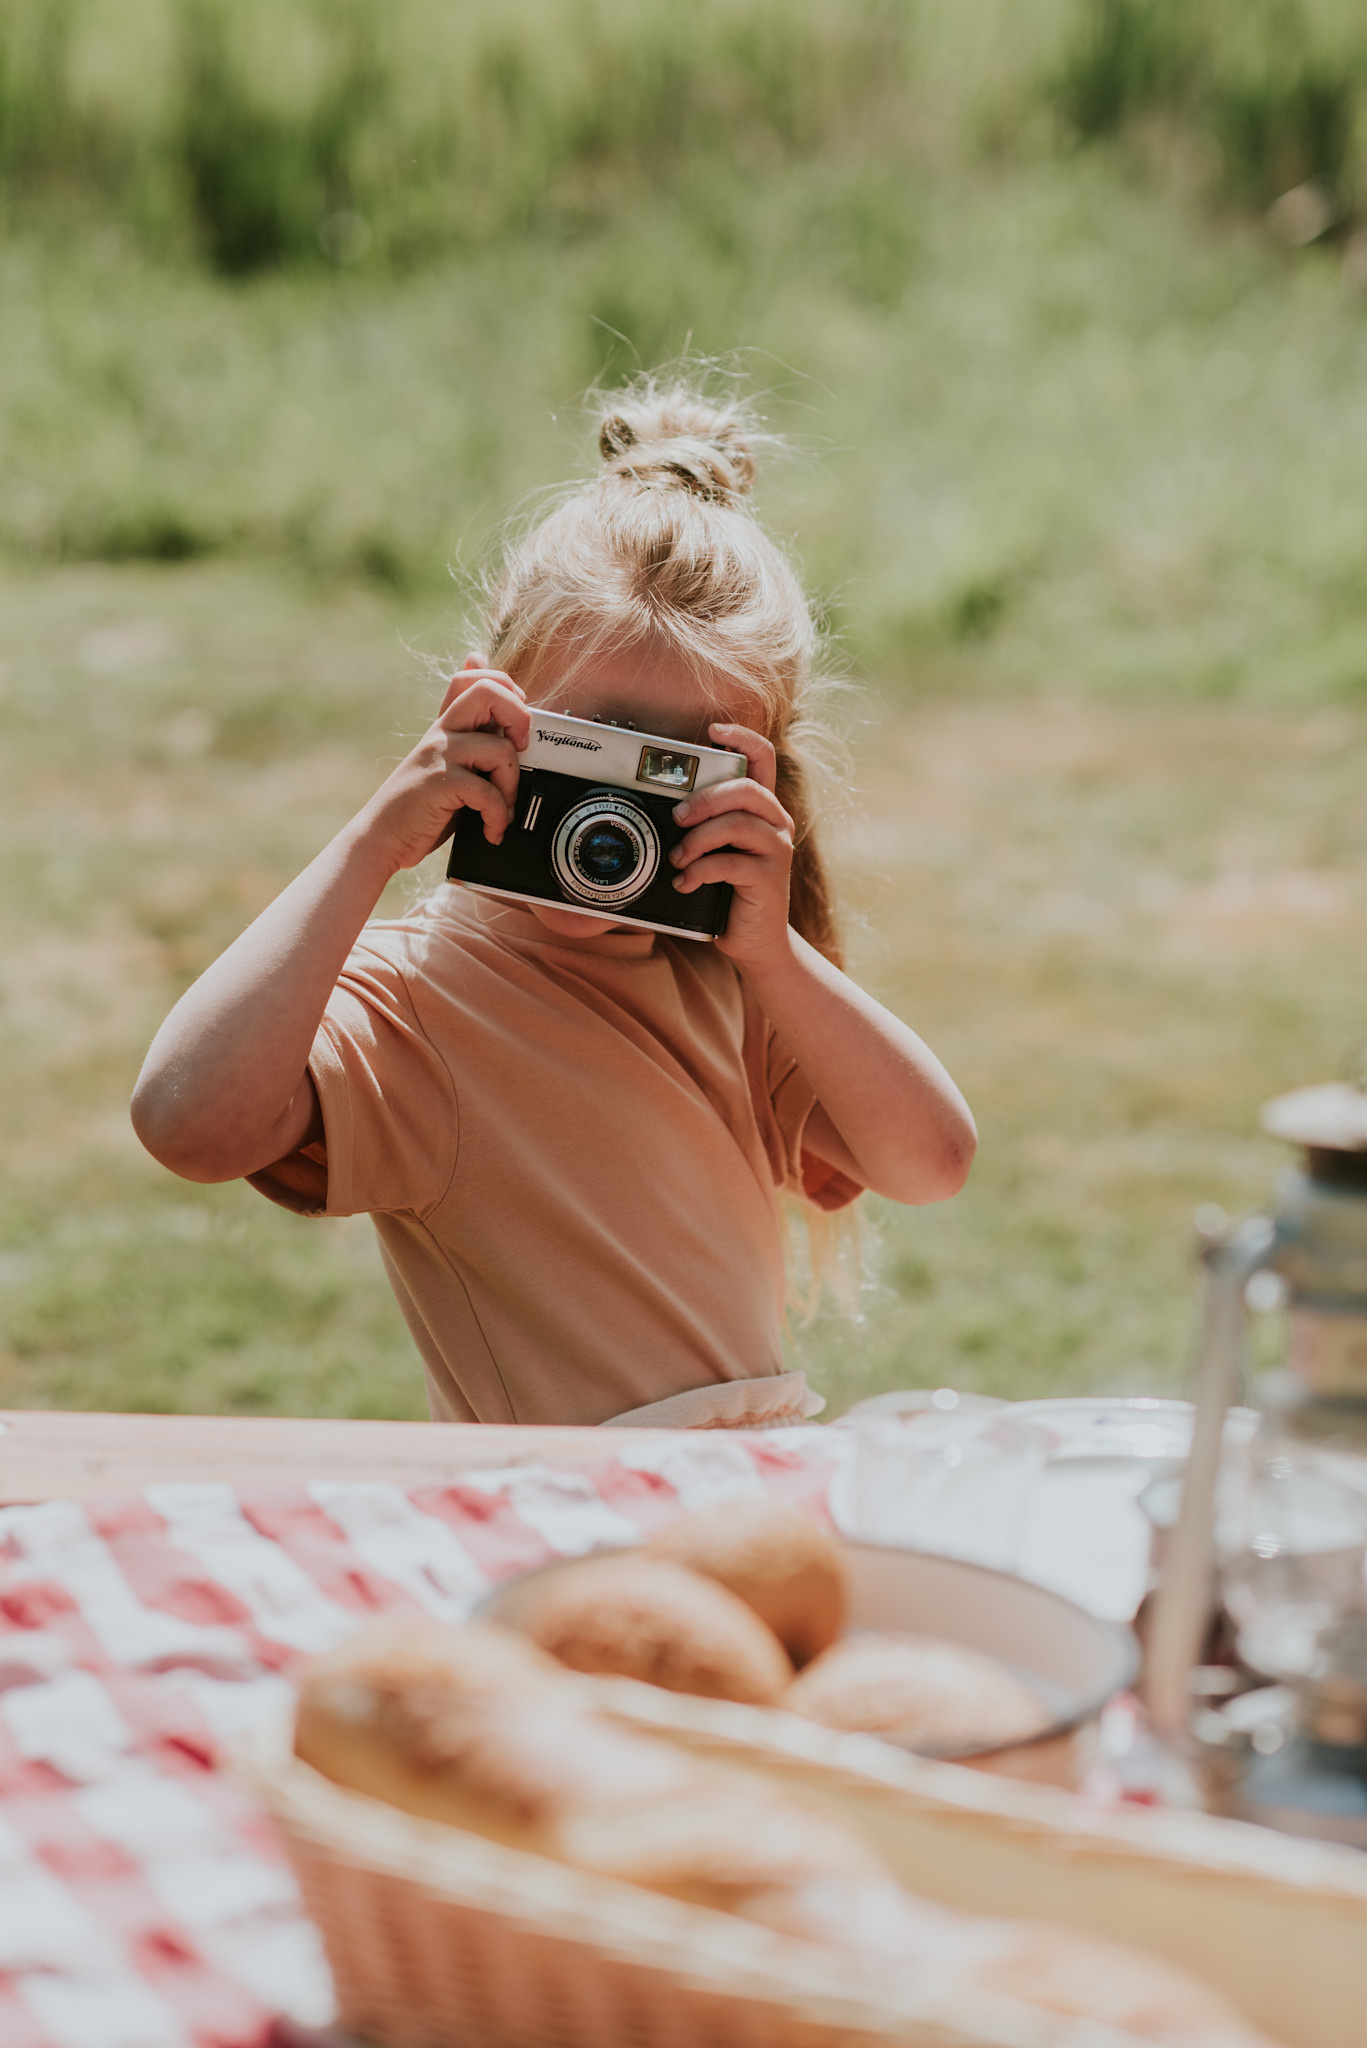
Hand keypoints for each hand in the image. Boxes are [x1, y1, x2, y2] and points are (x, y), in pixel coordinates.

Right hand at [359, 657, 530, 873]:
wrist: (382, 837)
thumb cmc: (421, 805)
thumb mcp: (446, 764)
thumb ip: (470, 737)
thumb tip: (487, 693)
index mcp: (446, 725)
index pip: (474, 676)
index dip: (507, 690)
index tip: (513, 726)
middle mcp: (442, 732)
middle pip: (489, 690)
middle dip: (520, 718)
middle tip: (519, 751)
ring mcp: (439, 755)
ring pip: (501, 749)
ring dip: (512, 787)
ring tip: (501, 810)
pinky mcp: (440, 783)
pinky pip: (488, 792)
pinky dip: (498, 817)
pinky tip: (491, 830)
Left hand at [669, 722, 794, 966]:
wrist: (754, 942)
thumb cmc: (729, 892)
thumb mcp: (716, 851)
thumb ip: (704, 827)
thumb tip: (666, 809)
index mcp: (762, 810)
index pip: (763, 759)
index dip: (742, 737)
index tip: (713, 730)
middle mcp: (776, 824)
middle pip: (745, 790)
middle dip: (704, 799)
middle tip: (677, 818)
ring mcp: (776, 851)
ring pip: (736, 824)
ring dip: (696, 840)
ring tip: (678, 858)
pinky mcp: (769, 879)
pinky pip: (730, 863)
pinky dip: (699, 871)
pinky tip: (685, 883)